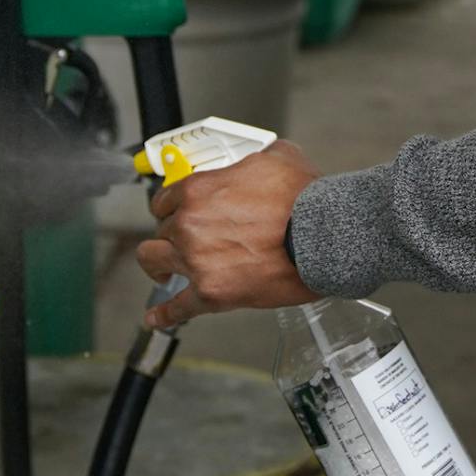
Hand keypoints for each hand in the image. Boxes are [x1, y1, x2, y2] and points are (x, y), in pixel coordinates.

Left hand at [136, 140, 321, 326]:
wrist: (321, 237)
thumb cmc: (304, 200)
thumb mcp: (280, 157)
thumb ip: (257, 159)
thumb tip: (262, 160)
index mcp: (199, 190)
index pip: (165, 198)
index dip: (172, 205)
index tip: (177, 211)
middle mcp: (189, 224)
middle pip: (162, 229)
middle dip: (173, 233)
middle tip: (185, 238)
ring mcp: (195, 260)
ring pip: (154, 262)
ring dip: (157, 265)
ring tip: (163, 271)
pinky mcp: (210, 293)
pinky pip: (176, 308)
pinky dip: (164, 314)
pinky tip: (156, 317)